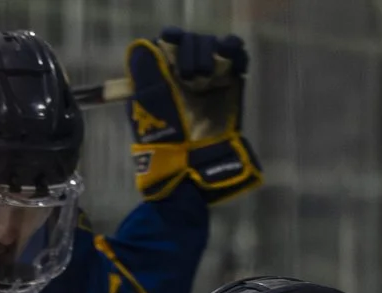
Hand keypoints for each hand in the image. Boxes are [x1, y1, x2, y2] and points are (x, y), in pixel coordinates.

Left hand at [126, 30, 261, 202]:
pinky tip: (227, 64)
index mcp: (163, 76)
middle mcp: (186, 75)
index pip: (171, 41)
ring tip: (205, 78)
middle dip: (192, 51)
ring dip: (210, 53)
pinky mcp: (231, 84)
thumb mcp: (146, 103)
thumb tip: (145, 45)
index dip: (174, 41)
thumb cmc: (164, 137)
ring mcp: (210, 79)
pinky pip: (236, 55)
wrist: (193, 162)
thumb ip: (144, 70)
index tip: (171, 52)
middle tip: (190, 77)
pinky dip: (233, 52)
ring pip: (214, 45)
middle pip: (195, 41)